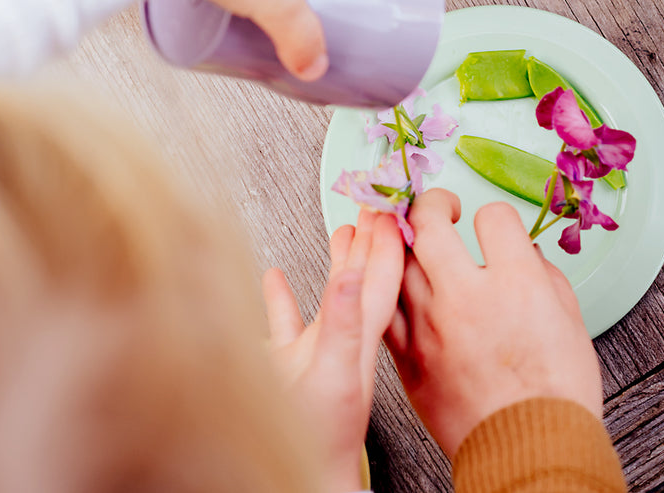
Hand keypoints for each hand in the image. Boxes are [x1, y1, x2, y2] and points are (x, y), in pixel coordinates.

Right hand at [263, 209, 404, 492]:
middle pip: (364, 275)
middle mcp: (345, 337)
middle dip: (370, 237)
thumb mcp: (333, 373)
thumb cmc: (319, 439)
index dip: (388, 236)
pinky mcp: (288, 367)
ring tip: (341, 226)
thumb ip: (342, 322)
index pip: (384, 274)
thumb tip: (352, 271)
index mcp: (361, 334)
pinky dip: (282, 296)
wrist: (302, 479)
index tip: (390, 200)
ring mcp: (318, 351)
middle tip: (374, 198)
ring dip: (338, 260)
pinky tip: (273, 275)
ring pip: (333, 294)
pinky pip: (288, 322)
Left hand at [386, 190, 602, 457]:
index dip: (495, 217)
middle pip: (429, 224)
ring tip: (413, 239)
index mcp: (517, 282)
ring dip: (404, 241)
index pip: (493, 217)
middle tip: (441, 209)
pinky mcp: (408, 356)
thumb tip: (525, 254)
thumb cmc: (556, 393)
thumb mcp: (570, 321)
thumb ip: (543, 276)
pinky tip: (395, 280)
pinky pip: (384, 307)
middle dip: (433, 205)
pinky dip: (385, 286)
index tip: (494, 226)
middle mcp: (467, 297)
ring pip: (397, 260)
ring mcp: (431, 326)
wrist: (530, 451)